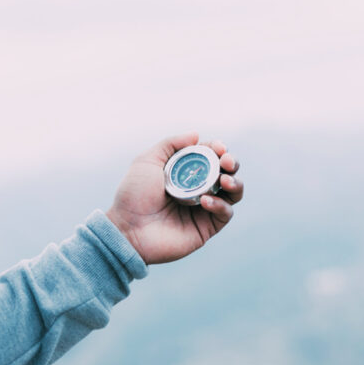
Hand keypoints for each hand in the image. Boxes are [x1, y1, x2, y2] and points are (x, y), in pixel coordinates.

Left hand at [106, 131, 243, 264]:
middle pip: (227, 172)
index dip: (218, 149)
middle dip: (232, 163)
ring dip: (235, 182)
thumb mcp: (147, 161)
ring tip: (226, 180)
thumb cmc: (133, 195)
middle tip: (227, 161)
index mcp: (185, 172)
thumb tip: (196, 135)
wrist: (128, 229)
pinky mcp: (207, 227)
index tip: (219, 147)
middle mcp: (197, 188)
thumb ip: (170, 144)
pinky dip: (220, 205)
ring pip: (233, 193)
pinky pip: (225, 213)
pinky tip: (205, 201)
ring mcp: (204, 208)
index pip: (210, 156)